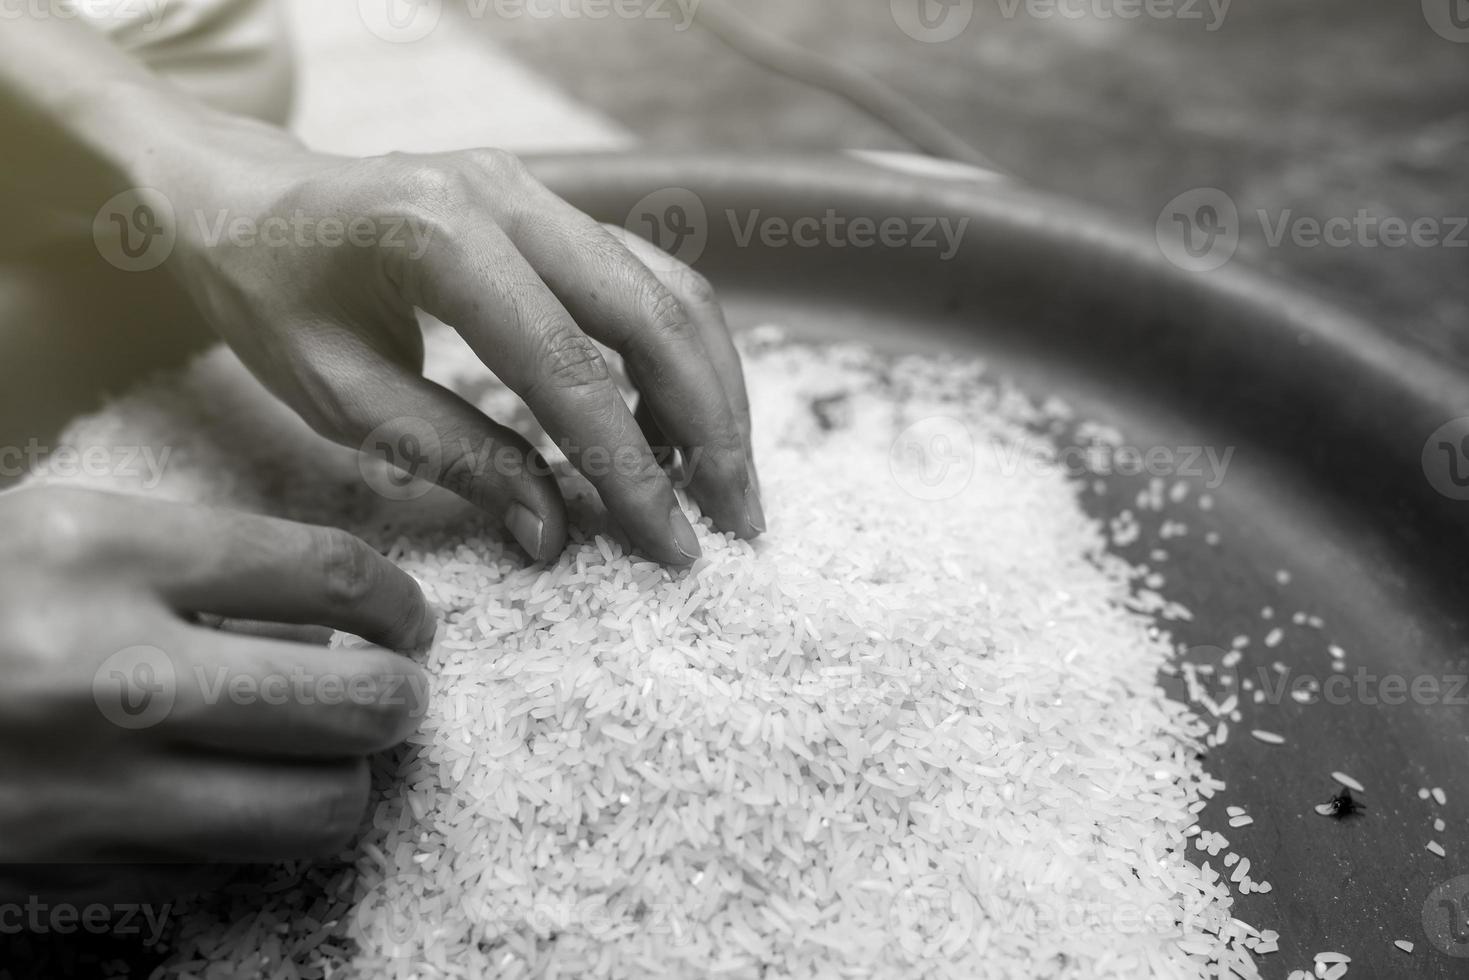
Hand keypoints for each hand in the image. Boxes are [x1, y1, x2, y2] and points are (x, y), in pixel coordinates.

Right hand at [0, 487, 433, 901]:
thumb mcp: (62, 534)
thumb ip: (198, 567)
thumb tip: (337, 618)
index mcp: (106, 553)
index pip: (333, 576)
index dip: (399, 605)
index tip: (409, 623)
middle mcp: (110, 672)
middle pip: (355, 702)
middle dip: (399, 699)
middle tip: (391, 691)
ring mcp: (91, 786)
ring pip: (318, 809)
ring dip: (348, 780)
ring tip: (331, 754)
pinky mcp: (73, 871)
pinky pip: (232, 866)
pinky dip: (261, 836)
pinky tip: (240, 797)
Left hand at [159, 134, 762, 565]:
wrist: (244, 199)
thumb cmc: (270, 295)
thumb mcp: (338, 395)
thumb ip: (455, 457)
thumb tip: (558, 531)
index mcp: (437, 235)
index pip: (569, 367)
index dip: (632, 467)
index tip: (673, 545)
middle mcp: (508, 195)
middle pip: (652, 313)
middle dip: (710, 427)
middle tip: (738, 518)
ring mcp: (540, 192)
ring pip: (670, 287)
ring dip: (712, 389)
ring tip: (721, 480)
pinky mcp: (556, 208)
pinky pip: (648, 277)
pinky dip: (680, 355)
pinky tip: (680, 424)